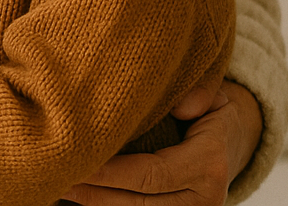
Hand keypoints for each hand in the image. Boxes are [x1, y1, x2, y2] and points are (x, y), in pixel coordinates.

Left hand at [64, 81, 262, 204]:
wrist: (230, 140)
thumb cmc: (209, 109)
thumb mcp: (212, 94)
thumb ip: (198, 93)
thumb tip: (181, 105)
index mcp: (209, 164)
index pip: (152, 173)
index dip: (111, 171)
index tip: (78, 157)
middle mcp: (206, 199)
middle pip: (140, 202)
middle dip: (95, 190)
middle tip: (57, 173)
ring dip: (96, 203)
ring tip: (61, 185)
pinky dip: (110, 205)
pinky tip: (81, 196)